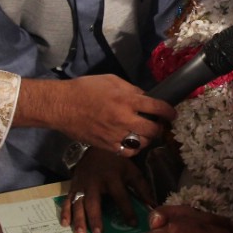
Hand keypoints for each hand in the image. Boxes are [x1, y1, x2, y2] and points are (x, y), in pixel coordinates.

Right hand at [54, 75, 176, 156]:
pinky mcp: (107, 146)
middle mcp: (124, 119)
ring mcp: (115, 135)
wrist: (62, 106)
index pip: (157, 107)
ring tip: (144, 132)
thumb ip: (131, 89)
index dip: (168, 111)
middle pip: (153, 129)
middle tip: (157, 124)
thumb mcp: (111, 80)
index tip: (171, 113)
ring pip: (143, 143)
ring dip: (147, 138)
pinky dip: (134, 148)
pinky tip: (132, 142)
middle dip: (159, 127)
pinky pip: (128, 152)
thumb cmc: (85, 89)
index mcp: (126, 100)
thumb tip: (145, 97)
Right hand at [60, 148, 152, 232]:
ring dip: (78, 218)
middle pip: (94, 201)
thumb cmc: (117, 162)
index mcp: (112, 178)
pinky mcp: (73, 186)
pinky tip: (65, 224)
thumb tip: (152, 205)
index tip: (133, 224)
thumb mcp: (132, 171)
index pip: (121, 196)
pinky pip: (67, 200)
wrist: (97, 147)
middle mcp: (95, 182)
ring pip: (78, 203)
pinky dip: (65, 212)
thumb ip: (142, 188)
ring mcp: (82, 184)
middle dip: (95, 218)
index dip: (127, 210)